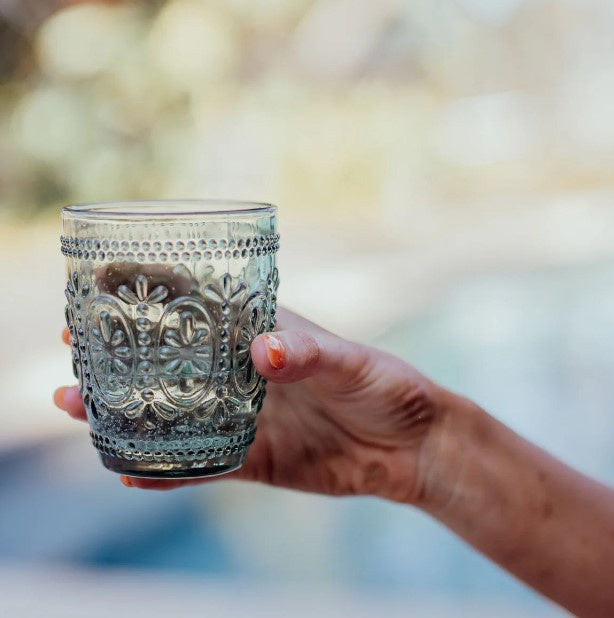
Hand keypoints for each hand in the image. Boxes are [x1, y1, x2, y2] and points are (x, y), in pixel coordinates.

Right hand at [54, 307, 447, 500]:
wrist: (411, 446)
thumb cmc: (386, 386)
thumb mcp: (352, 361)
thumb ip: (309, 354)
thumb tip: (263, 352)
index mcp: (263, 335)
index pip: (200, 309)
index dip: (152, 300)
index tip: (101, 291)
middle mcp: (244, 374)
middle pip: (173, 365)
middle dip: (124, 360)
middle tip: (76, 359)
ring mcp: (244, 418)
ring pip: (176, 415)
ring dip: (130, 414)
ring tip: (80, 409)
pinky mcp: (252, 459)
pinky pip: (201, 465)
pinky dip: (167, 471)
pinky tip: (128, 472)